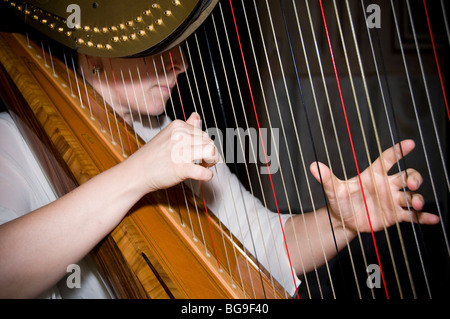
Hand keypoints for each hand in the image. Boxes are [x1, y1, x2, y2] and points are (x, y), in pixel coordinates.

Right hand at [124, 112, 219, 193]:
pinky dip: (207, 175)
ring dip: (211, 161)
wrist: (137, 172)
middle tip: (203, 162)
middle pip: (210, 142)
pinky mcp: (181, 168)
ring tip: (204, 166)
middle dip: (211, 153)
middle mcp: (181, 136)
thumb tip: (196, 115)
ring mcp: (181, 152)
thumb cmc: (153, 156)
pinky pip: (203, 171)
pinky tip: (204, 175)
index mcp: (179, 126)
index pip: (204, 133)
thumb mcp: (169, 134)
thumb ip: (186, 126)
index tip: (200, 153)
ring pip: (211, 152)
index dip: (206, 144)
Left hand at [310, 140, 439, 234]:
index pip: (388, 159)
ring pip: (411, 195)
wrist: (344, 219)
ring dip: (418, 198)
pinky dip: (423, 217)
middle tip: (411, 183)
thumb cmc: (340, 200)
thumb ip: (327, 178)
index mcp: (373, 175)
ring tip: (416, 204)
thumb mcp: (334, 190)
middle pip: (406, 176)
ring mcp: (392, 200)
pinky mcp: (395, 215)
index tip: (410, 143)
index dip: (398, 151)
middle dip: (413, 177)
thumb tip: (313, 166)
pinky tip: (433, 220)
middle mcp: (386, 185)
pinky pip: (412, 216)